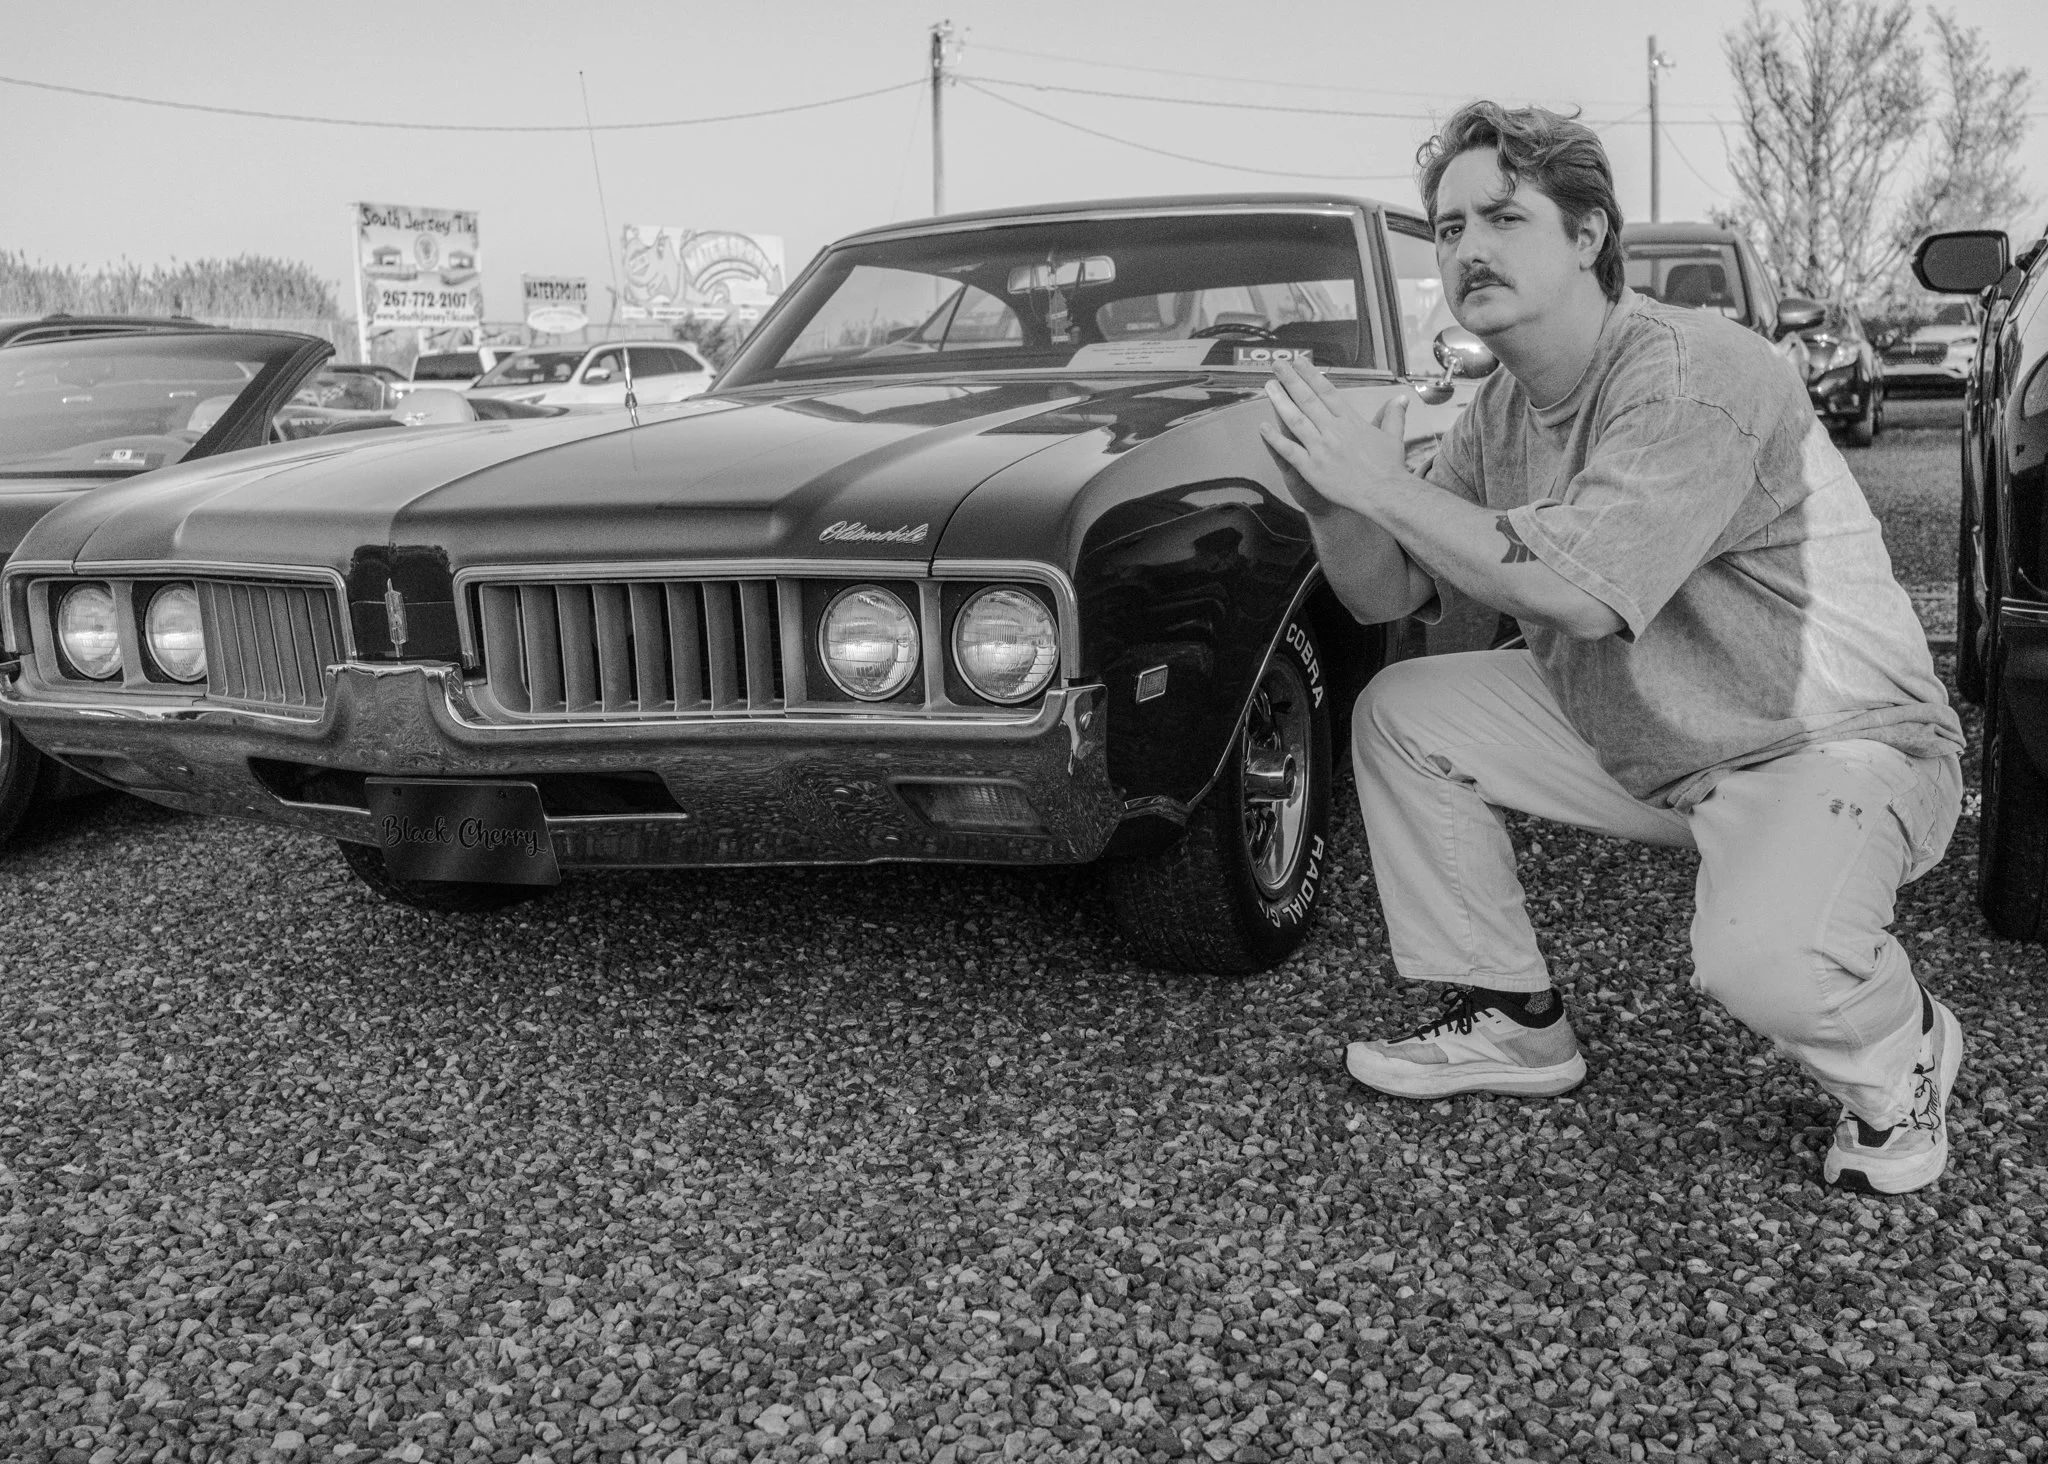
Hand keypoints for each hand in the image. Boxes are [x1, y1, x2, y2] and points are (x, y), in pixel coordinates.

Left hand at [1258, 358, 1410, 514]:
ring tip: (1268, 386)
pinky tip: (1262, 427)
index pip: (1327, 392)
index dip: (1311, 375)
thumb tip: (1401, 398)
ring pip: (1296, 420)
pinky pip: (1289, 451)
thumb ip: (1393, 415)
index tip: (1300, 362)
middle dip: (1291, 380)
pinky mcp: (1312, 468)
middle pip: (1308, 400)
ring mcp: (1321, 449)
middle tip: (1278, 365)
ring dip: (1280, 402)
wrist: (1385, 494)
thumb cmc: (1390, 468)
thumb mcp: (1393, 436)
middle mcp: (1334, 430)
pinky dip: (1275, 439)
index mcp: (1350, 421)